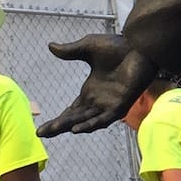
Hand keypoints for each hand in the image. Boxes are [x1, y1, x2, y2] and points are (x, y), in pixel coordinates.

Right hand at [39, 35, 159, 136]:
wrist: (139, 46)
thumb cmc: (118, 46)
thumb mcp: (88, 47)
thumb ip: (70, 51)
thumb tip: (50, 46)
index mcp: (91, 92)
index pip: (72, 111)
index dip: (58, 119)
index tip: (42, 128)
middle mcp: (99, 101)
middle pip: (75, 119)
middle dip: (58, 126)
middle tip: (40, 133)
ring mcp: (109, 105)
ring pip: (86, 121)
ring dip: (71, 126)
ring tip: (54, 130)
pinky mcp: (120, 105)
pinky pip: (104, 119)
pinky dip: (90, 124)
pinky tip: (77, 129)